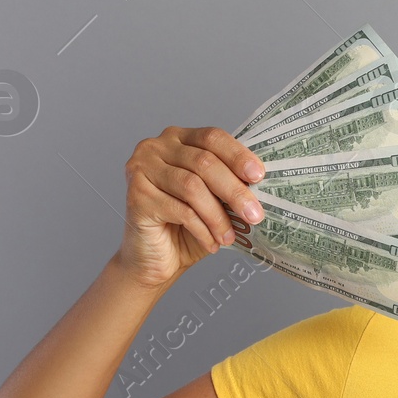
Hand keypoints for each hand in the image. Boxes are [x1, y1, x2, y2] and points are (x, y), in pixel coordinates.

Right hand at [117, 126, 265, 288]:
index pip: (212, 137)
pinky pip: (179, 210)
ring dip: (218, 216)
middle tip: (255, 215)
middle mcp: (156, 148)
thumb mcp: (215, 200)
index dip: (238, 155)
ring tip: (230, 237)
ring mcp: (141, 169)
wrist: (156, 259)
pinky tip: (212, 243)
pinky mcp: (136, 196)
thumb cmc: (187, 227)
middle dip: (234, 191)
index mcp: (179, 139)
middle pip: (204, 162)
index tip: (259, 176)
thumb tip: (261, 184)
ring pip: (192, 186)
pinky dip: (202, 229)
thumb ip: (230, 184)